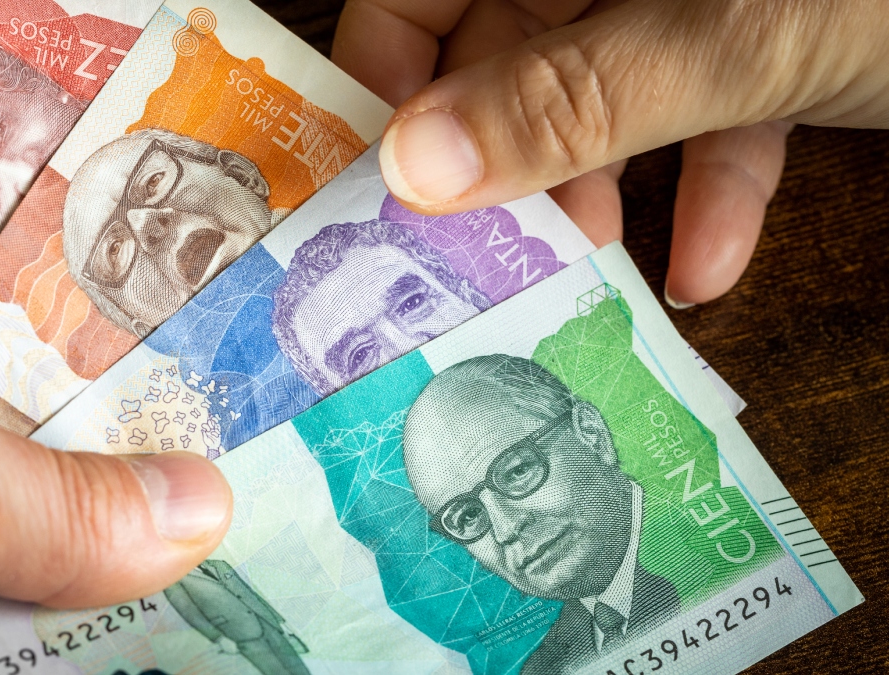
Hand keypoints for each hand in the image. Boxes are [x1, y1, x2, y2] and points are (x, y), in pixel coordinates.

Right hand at [333, 0, 888, 305]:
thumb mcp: (730, 37)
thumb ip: (574, 96)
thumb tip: (414, 167)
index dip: (391, 88)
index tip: (389, 201)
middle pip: (505, 61)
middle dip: (505, 171)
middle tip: (489, 267)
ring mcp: (687, 1)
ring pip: (601, 100)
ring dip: (599, 196)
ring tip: (594, 275)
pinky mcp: (763, 43)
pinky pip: (704, 117)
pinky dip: (706, 194)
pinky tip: (707, 270)